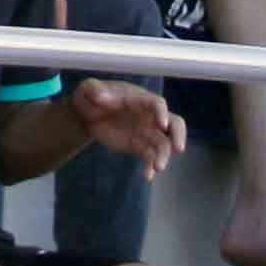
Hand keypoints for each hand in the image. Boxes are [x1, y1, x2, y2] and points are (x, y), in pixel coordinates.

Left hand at [69, 77, 185, 169]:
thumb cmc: (91, 96)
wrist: (86, 115)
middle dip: (178, 135)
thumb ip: (94, 90)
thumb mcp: (88, 89)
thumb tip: (100, 96)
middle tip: (178, 148)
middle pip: (173, 124)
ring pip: (163, 144)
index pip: (157, 103)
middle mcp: (148, 116)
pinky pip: (150, 157)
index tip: (162, 125)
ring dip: (163, 156)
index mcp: (139, 99)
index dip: (161, 112)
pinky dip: (150, 167)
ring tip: (158, 168)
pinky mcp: (139, 147)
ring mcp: (145, 132)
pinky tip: (147, 176)